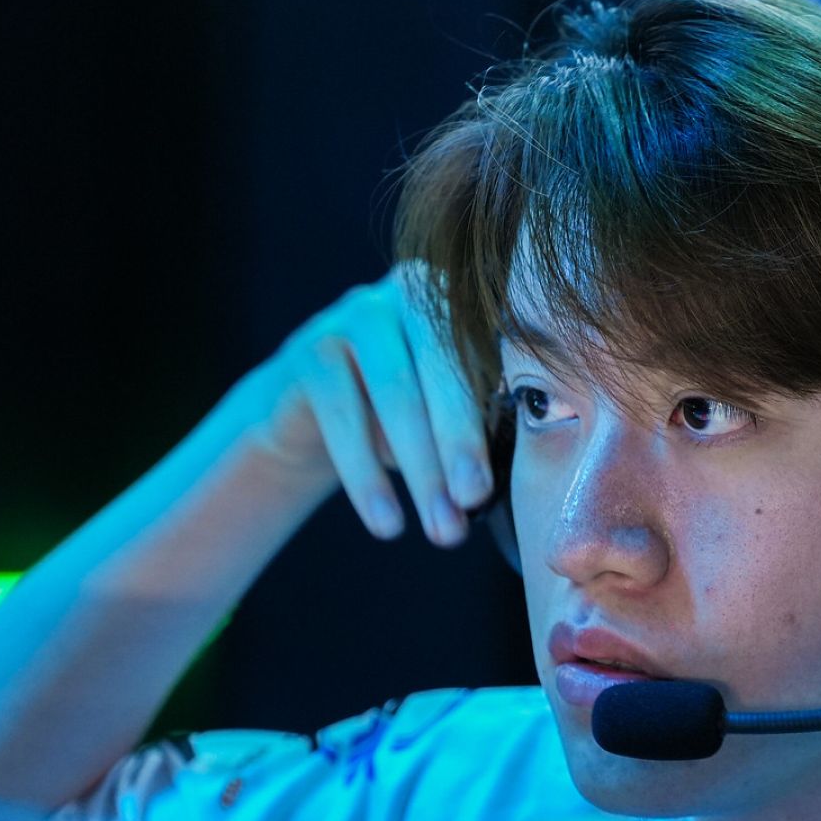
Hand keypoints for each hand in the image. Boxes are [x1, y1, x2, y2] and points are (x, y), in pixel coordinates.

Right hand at [230, 262, 492, 545]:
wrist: (312, 419)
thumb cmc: (404, 421)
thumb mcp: (449, 420)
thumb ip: (484, 427)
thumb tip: (511, 474)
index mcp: (466, 303)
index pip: (489, 360)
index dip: (492, 424)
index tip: (491, 489)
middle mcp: (413, 292)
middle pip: (444, 367)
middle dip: (459, 442)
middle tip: (471, 503)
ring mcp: (357, 313)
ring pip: (394, 390)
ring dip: (420, 466)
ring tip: (439, 528)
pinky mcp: (309, 346)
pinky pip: (341, 411)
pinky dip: (365, 474)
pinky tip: (386, 521)